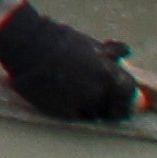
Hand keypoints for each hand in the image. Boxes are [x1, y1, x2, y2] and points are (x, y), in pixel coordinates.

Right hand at [0, 0, 149, 122]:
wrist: (27, 45)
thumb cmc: (60, 41)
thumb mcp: (90, 44)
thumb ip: (111, 52)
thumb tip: (127, 51)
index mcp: (109, 74)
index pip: (129, 93)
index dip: (127, 97)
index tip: (123, 98)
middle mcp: (98, 91)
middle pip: (115, 111)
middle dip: (113, 110)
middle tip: (107, 108)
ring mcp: (81, 102)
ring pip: (95, 116)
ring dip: (92, 111)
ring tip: (82, 102)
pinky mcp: (63, 110)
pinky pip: (75, 116)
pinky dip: (73, 111)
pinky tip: (66, 100)